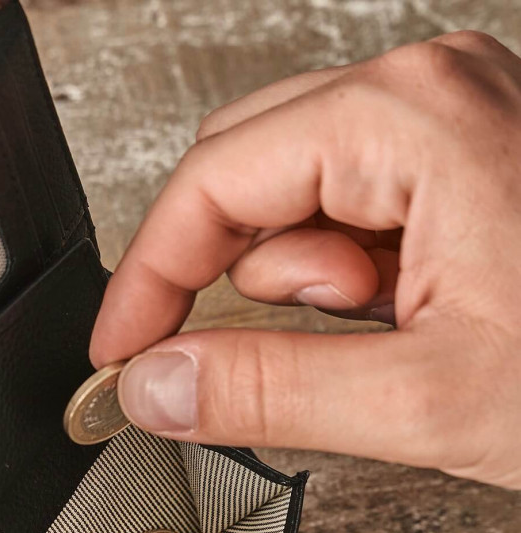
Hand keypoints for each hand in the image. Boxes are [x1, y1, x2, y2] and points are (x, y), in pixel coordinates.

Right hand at [90, 31, 520, 488]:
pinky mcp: (450, 174)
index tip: (120, 348)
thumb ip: (271, 391)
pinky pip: (340, 221)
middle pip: (238, 178)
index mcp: (409, 119)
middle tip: (225, 355)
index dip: (146, 277)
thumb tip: (159, 387)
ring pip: (287, 204)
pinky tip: (395, 319)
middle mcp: (421, 99)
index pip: (208, 184)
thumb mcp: (431, 396)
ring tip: (373, 335)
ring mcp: (440, 130)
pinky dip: (338, 284)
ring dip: (297, 289)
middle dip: (219, 278)